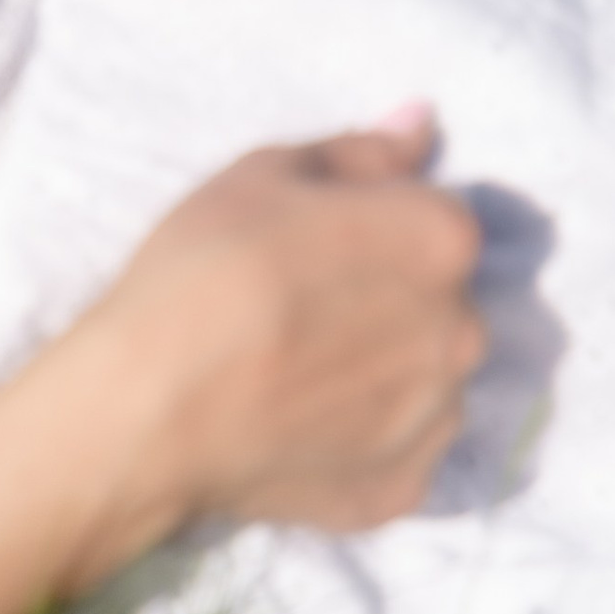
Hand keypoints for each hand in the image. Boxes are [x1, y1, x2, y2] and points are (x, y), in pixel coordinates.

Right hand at [94, 109, 485, 540]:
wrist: (152, 406)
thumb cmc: (205, 266)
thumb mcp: (266, 171)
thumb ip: (361, 150)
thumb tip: (422, 124)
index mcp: (438, 243)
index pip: (438, 217)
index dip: (377, 222)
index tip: (319, 239)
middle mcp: (462, 332)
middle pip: (441, 299)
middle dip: (391, 292)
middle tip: (305, 301)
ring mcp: (438, 420)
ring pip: (429, 374)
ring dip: (387, 363)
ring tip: (301, 366)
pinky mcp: (406, 489)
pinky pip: (404, 445)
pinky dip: (368, 431)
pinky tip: (303, 419)